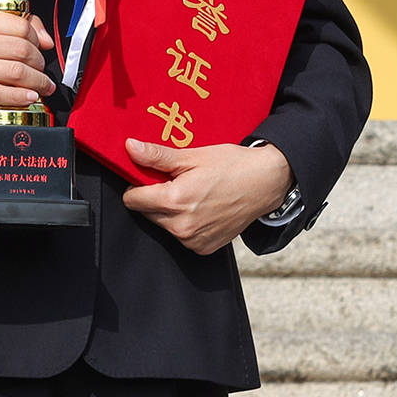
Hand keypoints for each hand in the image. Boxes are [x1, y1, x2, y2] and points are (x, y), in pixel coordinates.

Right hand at [0, 9, 54, 124]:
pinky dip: (20, 96)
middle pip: (21, 49)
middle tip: (41, 72)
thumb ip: (15, 26)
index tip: (42, 51)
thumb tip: (46, 40)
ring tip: (41, 86)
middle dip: (39, 64)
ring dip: (36, 82)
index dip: (38, 40)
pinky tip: (29, 97)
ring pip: (14, 71)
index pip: (20, 26)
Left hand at [120, 140, 293, 254]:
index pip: (132, 200)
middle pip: (147, 213)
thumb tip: (130, 148)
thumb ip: (158, 156)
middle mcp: (181, 226)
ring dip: (170, 211)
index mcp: (175, 200)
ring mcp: (193, 240)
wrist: (266, 183)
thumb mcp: (194, 155)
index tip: (151, 176)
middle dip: (156, 197)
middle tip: (178, 181)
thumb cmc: (232, 166)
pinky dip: (186, 223)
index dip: (138, 185)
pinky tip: (203, 208)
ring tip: (194, 194)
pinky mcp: (203, 248)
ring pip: (163, 225)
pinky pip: (181, 236)